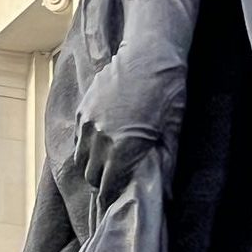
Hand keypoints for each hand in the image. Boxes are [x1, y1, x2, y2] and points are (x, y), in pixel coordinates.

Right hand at [74, 53, 185, 208]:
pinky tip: (102, 139)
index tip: (119, 198)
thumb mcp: (173, 130)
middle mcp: (100, 139)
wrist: (151, 53)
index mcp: (123, 148)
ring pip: (82, 159)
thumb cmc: (168, 91)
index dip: (114, 196)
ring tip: (108, 159)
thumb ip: (166, 164)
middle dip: (103, 182)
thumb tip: (167, 194)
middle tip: (117, 178)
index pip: (108, 188)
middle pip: (92, 177)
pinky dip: (86, 144)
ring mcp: (88, 122)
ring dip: (92, 164)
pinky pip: (79, 138)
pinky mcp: (83, 108)